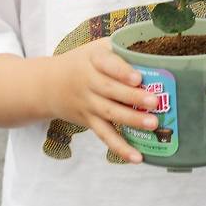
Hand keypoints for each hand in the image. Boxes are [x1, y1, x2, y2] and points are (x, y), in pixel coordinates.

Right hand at [52, 39, 159, 162]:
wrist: (48, 85)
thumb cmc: (83, 62)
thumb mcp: (97, 48)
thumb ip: (122, 49)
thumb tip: (157, 51)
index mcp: (93, 59)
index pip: (107, 64)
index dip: (122, 71)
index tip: (138, 78)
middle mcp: (88, 81)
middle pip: (110, 90)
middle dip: (133, 97)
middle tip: (155, 102)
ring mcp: (88, 104)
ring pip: (109, 113)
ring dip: (131, 120)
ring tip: (153, 124)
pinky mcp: (89, 122)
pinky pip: (105, 135)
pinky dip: (120, 148)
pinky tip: (137, 157)